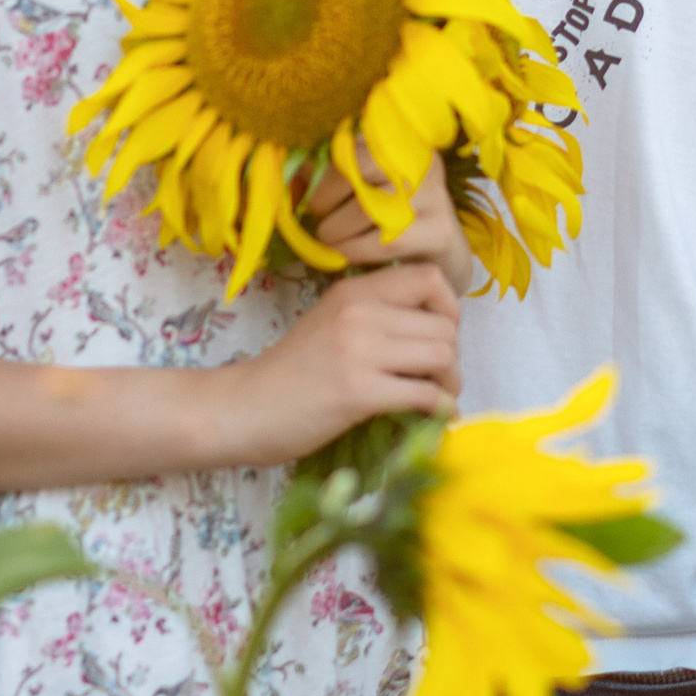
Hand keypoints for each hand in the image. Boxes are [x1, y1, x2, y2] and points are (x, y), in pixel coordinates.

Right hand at [201, 263, 461, 469]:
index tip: (441, 335)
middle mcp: (359, 313)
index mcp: (354, 291)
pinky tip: (434, 419)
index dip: (449, 307)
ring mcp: (358, 351)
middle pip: (443, 325)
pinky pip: (425, 395)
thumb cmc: (290, 372)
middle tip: (441, 380)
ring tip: (439, 399)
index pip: (429, 277)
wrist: (243, 408)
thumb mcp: (330, 323)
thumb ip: (375, 315)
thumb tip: (436, 329)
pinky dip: (440, 410)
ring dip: (450, 383)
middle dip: (452, 357)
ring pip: (441, 356)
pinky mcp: (358, 392)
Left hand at [306, 147, 474, 296]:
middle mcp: (422, 163)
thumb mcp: (367, 189)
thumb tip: (297, 171)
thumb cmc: (395, 219)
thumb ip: (335, 175)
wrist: (442, 258)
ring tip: (328, 239)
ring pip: (368, 209)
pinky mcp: (440, 231)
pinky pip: (384, 242)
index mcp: (401, 144)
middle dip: (326, 197)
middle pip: (357, 171)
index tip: (312, 196)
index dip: (324, 173)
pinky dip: (353, 250)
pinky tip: (342, 256)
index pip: (350, 146)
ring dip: (335, 229)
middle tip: (319, 218)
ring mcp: (435, 196)